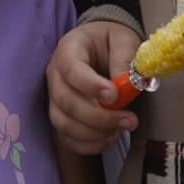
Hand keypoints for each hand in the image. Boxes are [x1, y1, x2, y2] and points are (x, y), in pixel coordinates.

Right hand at [47, 22, 140, 155]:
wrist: (103, 48)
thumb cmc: (112, 42)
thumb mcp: (124, 39)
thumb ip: (125, 58)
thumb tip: (125, 85)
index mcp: (69, 49)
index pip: (71, 69)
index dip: (90, 86)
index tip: (115, 96)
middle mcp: (55, 74)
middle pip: (65, 101)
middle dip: (98, 116)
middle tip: (129, 120)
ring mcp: (55, 97)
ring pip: (63, 122)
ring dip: (93, 133)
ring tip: (120, 130)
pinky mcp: (62, 116)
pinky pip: (66, 138)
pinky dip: (88, 144)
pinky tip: (109, 138)